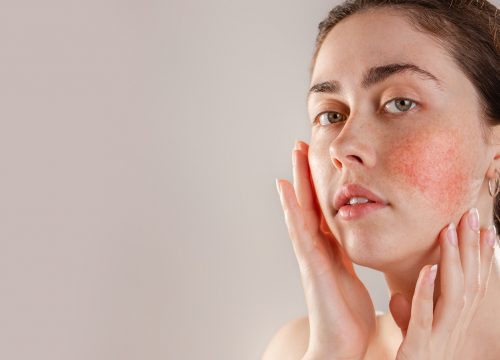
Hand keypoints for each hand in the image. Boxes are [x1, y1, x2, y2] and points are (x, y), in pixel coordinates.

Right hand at [276, 140, 375, 359]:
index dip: (318, 183)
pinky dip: (292, 208)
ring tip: (294, 154)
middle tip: (300, 144)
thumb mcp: (352, 275)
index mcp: (329, 248)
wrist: (340, 344)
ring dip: (297, 181)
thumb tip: (352, 241)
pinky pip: (300, 231)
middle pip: (308, 202)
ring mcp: (310, 254)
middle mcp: (316, 246)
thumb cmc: (347, 314)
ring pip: (301, 210)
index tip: (316, 159)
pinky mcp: (311, 265)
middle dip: (304, 173)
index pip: (322, 208)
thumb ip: (348, 256)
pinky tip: (285, 188)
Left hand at [389, 209, 496, 358]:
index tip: (486, 229)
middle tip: (472, 215)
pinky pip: (424, 316)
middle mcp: (453, 329)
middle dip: (472, 248)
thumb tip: (398, 297)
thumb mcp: (411, 337)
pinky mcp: (419, 346)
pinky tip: (429, 269)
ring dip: (453, 261)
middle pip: (469, 283)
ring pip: (453, 294)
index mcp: (454, 324)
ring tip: (450, 231)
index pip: (473, 285)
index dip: (482, 258)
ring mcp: (439, 337)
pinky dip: (427, 291)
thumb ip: (409, 316)